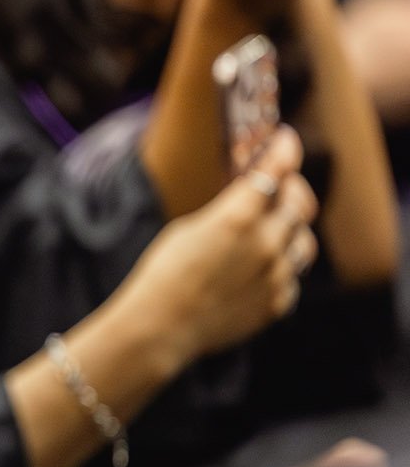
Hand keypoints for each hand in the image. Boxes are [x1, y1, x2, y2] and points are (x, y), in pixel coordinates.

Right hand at [119, 125, 317, 364]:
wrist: (161, 326)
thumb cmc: (163, 274)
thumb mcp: (189, 228)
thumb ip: (228, 212)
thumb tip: (250, 202)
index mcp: (238, 216)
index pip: (275, 169)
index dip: (284, 150)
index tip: (286, 140)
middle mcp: (266, 242)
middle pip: (299, 203)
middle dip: (292, 187)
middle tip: (284, 183)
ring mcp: (277, 275)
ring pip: (304, 242)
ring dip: (292, 230)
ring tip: (277, 229)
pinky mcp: (278, 302)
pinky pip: (291, 277)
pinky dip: (280, 268)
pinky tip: (260, 269)